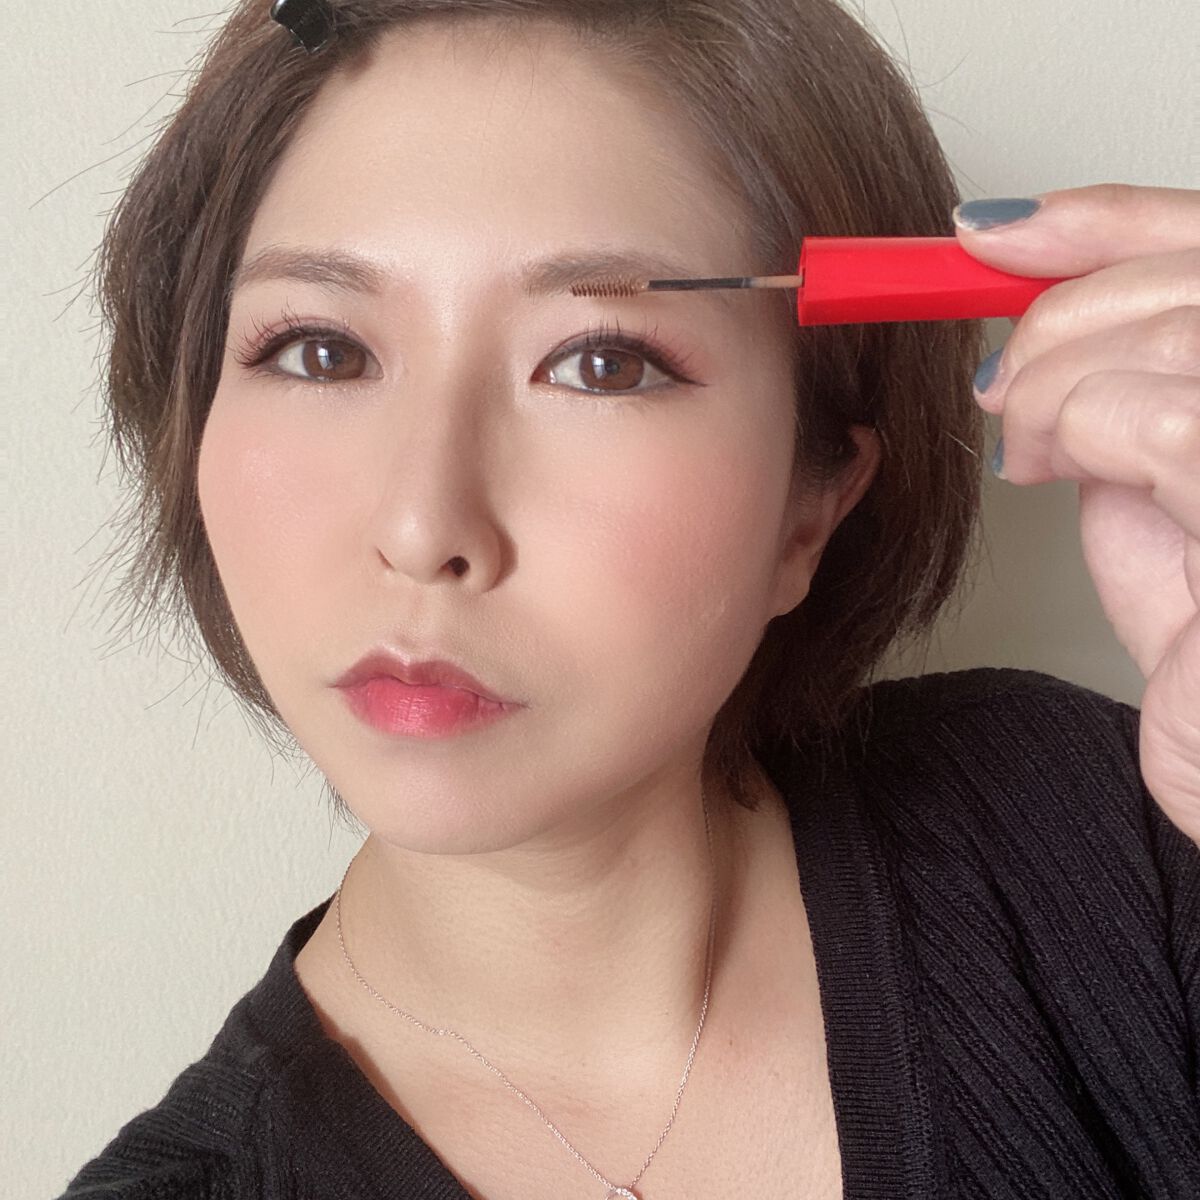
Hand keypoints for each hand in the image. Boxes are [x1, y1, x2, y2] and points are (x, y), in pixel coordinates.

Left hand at [953, 183, 1199, 845]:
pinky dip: (1076, 431)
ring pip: (1169, 337)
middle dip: (1059, 310)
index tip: (993, 231)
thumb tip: (1063, 358)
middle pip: (1193, 276)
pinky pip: (1157, 419)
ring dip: (1054, 383)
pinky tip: (1049, 468)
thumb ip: (1140, 417)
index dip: (1110, 220)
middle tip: (999, 387)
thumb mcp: (1164, 513)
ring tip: (1029, 447)